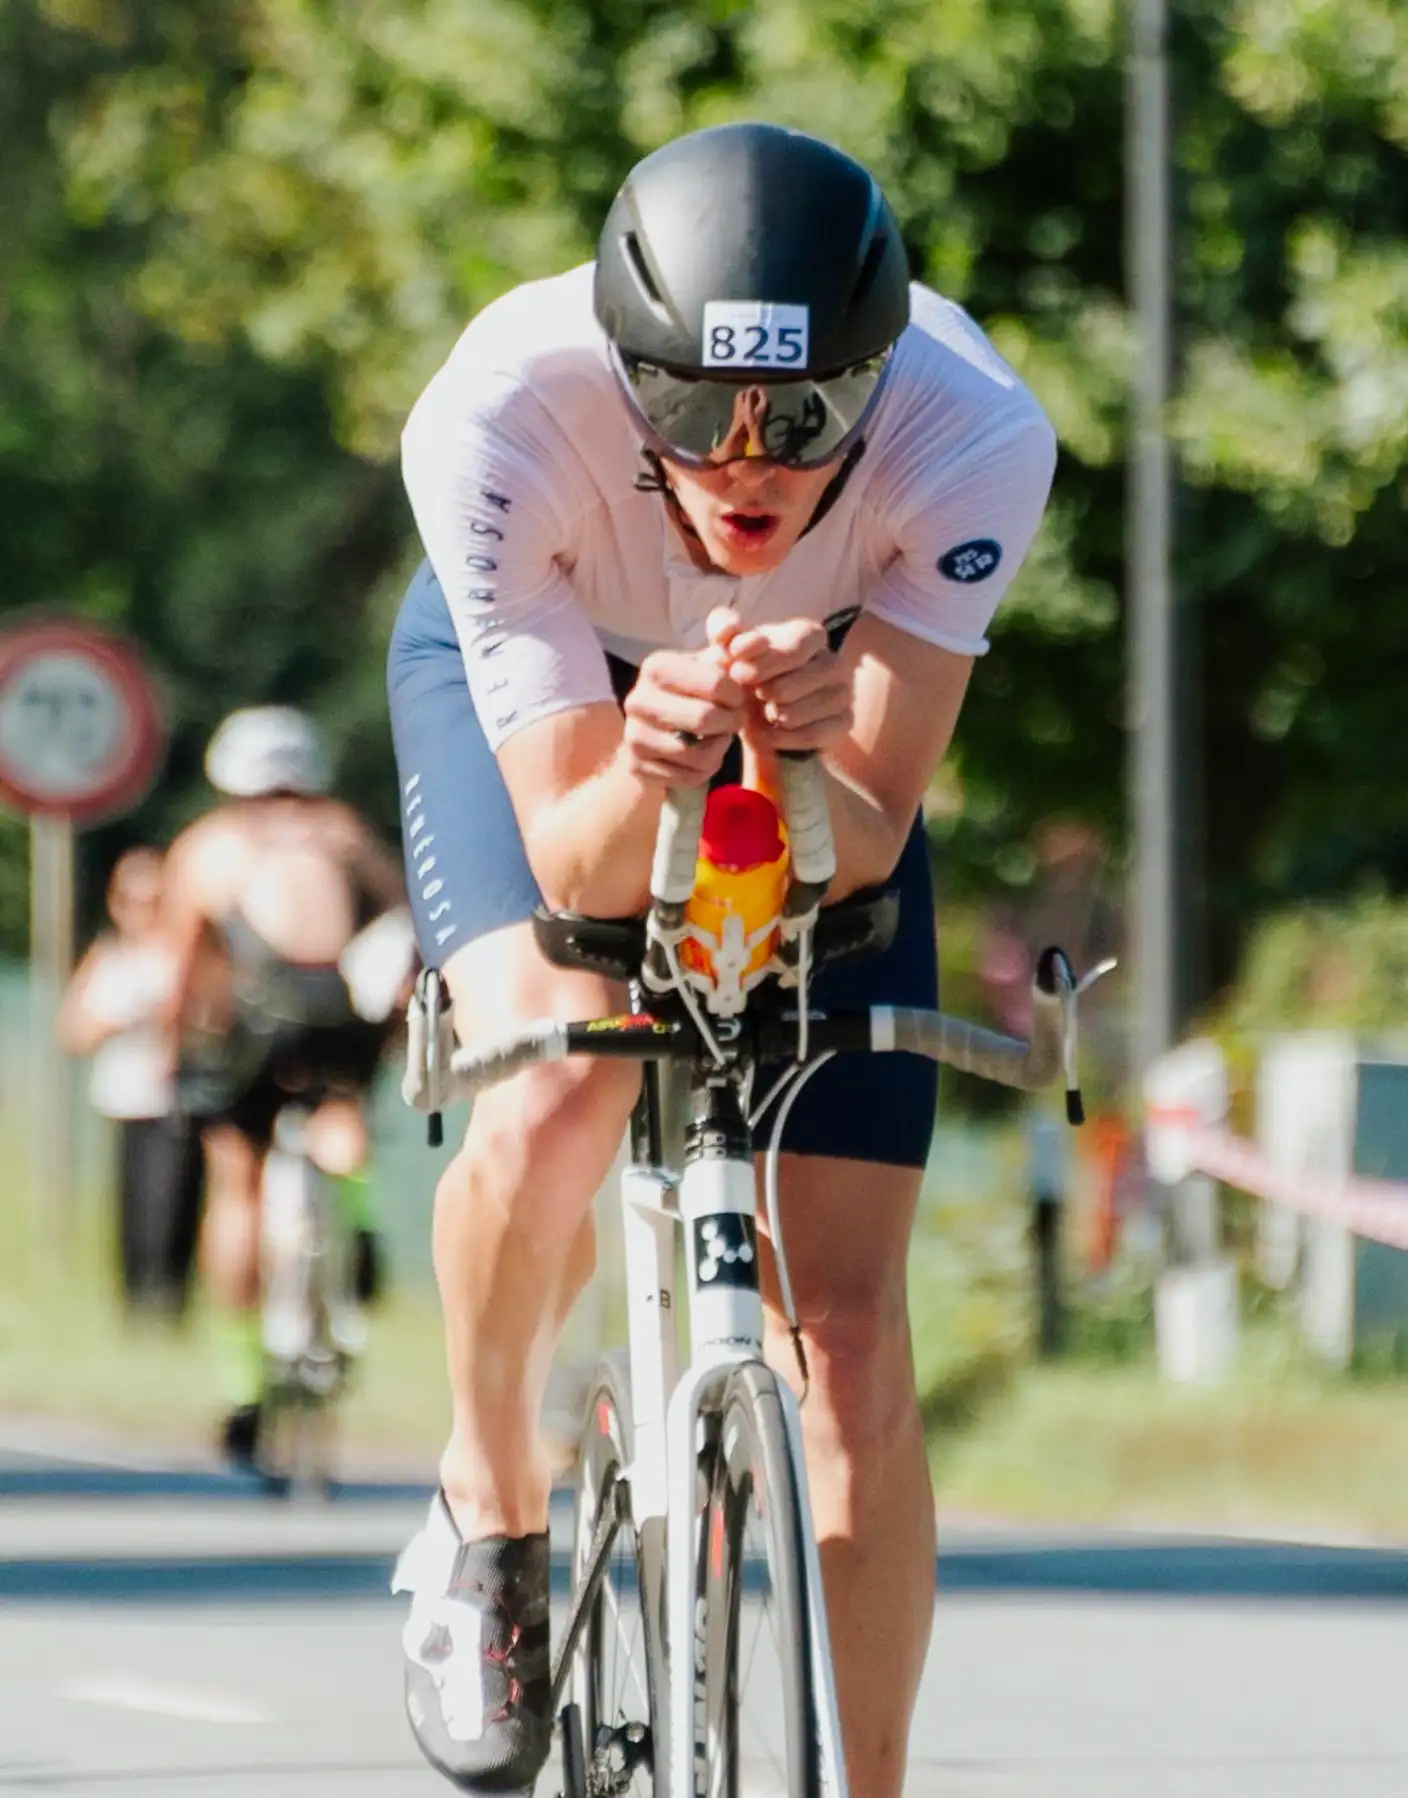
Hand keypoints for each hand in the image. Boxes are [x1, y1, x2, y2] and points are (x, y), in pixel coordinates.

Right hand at [621, 632, 747, 786]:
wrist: (654, 729)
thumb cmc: (691, 691)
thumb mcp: (707, 665)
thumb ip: (730, 651)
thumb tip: (756, 643)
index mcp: (656, 667)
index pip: (717, 683)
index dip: (737, 695)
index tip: (737, 698)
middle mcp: (637, 700)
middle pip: (705, 719)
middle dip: (730, 722)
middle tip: (734, 721)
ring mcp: (634, 736)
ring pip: (697, 753)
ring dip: (719, 748)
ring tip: (717, 738)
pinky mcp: (637, 767)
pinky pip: (688, 777)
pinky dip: (705, 770)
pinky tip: (701, 756)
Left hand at [715, 613, 853, 753]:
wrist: (763, 716)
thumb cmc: (749, 676)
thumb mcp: (731, 649)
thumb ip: (724, 630)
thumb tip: (728, 632)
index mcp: (812, 635)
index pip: (797, 646)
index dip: (765, 661)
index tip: (736, 673)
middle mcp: (834, 662)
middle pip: (797, 683)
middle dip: (765, 692)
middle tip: (752, 696)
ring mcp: (843, 694)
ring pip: (801, 711)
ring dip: (773, 716)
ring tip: (762, 714)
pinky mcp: (844, 722)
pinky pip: (811, 735)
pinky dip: (784, 737)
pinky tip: (770, 733)